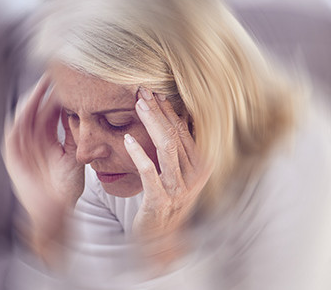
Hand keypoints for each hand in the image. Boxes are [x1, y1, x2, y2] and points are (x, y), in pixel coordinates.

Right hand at [2, 74, 84, 263]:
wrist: (55, 209)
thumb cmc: (66, 185)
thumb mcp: (76, 153)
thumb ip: (77, 132)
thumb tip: (90, 110)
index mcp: (46, 135)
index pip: (51, 107)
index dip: (59, 92)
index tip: (71, 76)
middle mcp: (32, 136)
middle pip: (36, 105)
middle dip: (44, 88)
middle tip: (55, 70)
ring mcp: (20, 144)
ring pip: (24, 113)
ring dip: (32, 97)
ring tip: (43, 83)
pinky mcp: (12, 153)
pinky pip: (14, 130)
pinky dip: (21, 117)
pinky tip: (30, 104)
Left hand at [123, 87, 210, 267]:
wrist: (160, 239)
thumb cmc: (166, 200)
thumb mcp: (177, 173)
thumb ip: (177, 148)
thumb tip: (170, 114)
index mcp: (202, 166)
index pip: (186, 130)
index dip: (170, 109)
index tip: (154, 91)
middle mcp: (195, 176)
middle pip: (176, 134)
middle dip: (159, 110)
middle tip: (142, 91)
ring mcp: (179, 189)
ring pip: (167, 147)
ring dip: (151, 123)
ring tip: (137, 106)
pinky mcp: (160, 201)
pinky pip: (150, 172)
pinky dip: (139, 154)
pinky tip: (127, 140)